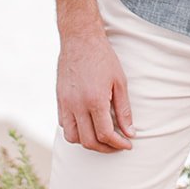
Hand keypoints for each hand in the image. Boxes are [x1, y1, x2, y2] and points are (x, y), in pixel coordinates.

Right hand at [56, 29, 133, 152]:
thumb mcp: (120, 82)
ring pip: (72, 137)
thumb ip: (124, 110)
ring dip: (88, 143)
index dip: (118, 144)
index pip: (105, 134)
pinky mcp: (59, 100)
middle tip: (117, 145)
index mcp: (95, 100)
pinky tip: (87, 125)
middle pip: (88, 141)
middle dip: (105, 148)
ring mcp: (65, 104)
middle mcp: (77, 105)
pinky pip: (64, 125)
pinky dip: (76, 131)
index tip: (127, 144)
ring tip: (102, 138)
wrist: (80, 40)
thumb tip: (130, 133)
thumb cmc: (103, 58)